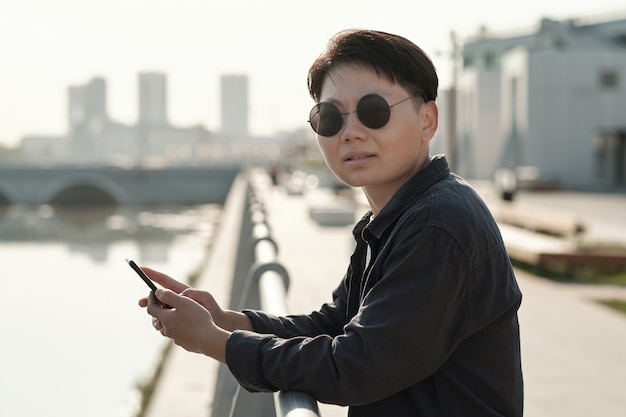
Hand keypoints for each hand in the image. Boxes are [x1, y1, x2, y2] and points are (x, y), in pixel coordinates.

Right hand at [137, 266, 252, 331]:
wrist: (215, 324)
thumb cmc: (211, 308)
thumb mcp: (204, 296)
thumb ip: (192, 293)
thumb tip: (180, 294)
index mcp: (180, 291)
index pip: (164, 280)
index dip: (152, 273)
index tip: (140, 267)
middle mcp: (175, 300)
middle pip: (157, 297)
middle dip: (147, 300)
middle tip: (141, 303)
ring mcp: (174, 310)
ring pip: (158, 311)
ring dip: (153, 315)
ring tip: (156, 322)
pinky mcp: (174, 321)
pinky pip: (163, 321)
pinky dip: (160, 324)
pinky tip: (160, 327)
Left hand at [146, 289, 228, 361]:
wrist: (208, 340)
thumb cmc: (197, 319)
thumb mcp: (183, 302)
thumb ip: (169, 295)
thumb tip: (157, 292)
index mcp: (165, 318)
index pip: (151, 308)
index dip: (150, 299)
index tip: (153, 292)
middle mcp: (167, 330)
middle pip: (158, 319)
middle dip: (159, 309)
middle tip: (163, 302)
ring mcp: (175, 338)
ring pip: (167, 327)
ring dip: (169, 319)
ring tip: (176, 313)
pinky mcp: (184, 343)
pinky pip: (178, 334)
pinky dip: (178, 327)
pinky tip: (187, 325)